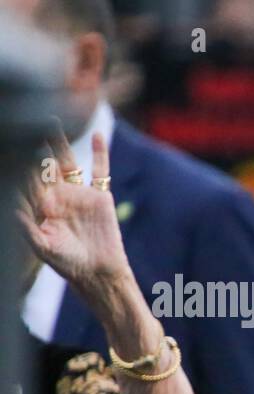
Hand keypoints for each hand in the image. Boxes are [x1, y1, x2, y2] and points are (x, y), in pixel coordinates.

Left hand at [16, 126, 129, 294]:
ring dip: (60, 142)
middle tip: (29, 120)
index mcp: (40, 205)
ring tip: (53, 120)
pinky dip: (100, 153)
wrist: (99, 272)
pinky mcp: (100, 196)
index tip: (15, 145)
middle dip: (36, 145)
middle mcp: (57, 195)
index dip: (22, 163)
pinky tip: (95, 136)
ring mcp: (79, 194)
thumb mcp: (43, 248)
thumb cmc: (68, 264)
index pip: (28, 178)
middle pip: (44, 164)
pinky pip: (100, 171)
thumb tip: (12, 211)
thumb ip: (27, 229)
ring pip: (67, 162)